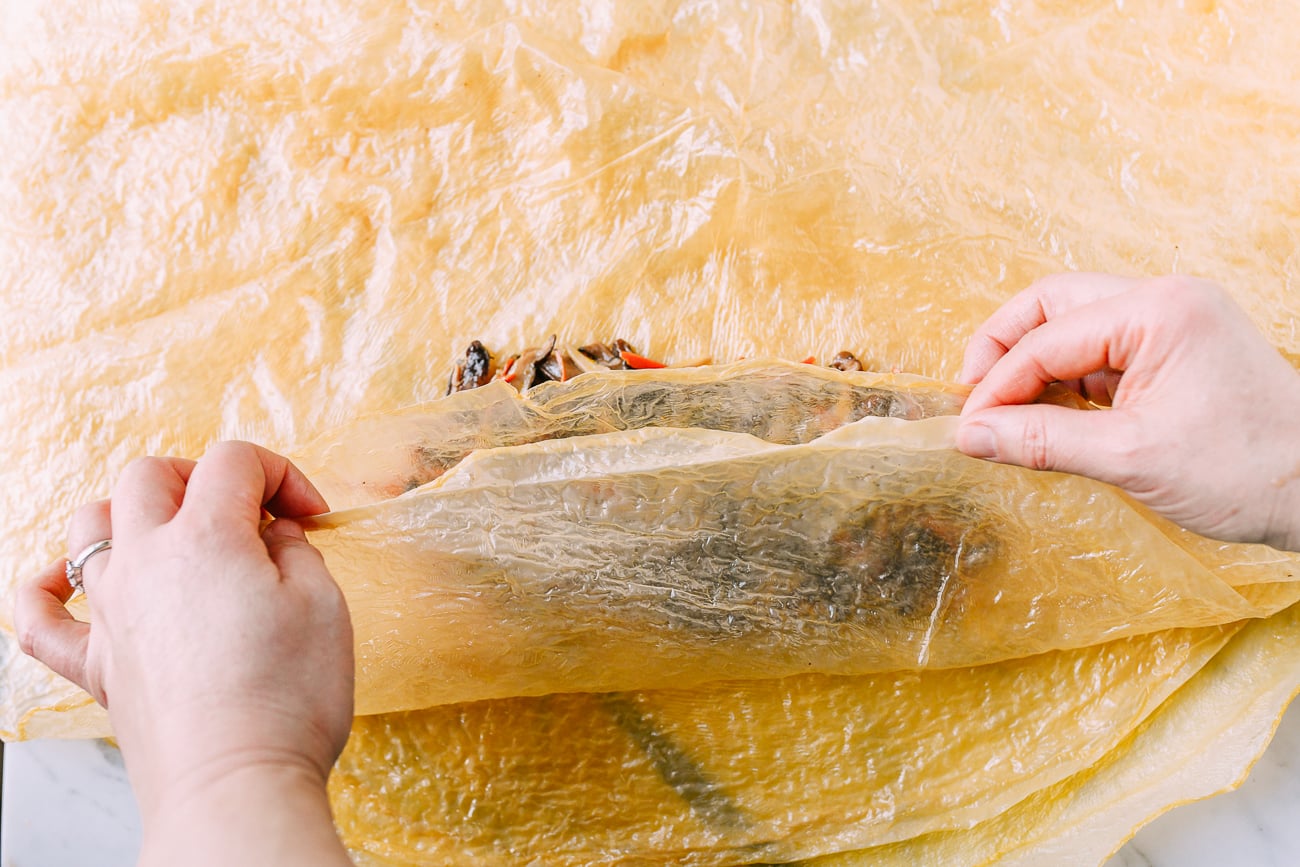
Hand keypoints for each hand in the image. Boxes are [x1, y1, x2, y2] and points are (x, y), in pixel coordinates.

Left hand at [14, 442, 354, 864]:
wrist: (237, 785)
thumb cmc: (289, 699)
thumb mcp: (325, 603)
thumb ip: (296, 549)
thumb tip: (274, 533)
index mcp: (206, 537)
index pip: (233, 461)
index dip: (281, 473)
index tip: (311, 515)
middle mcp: (144, 562)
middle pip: (150, 476)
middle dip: (202, 477)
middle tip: (247, 515)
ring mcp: (110, 613)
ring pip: (88, 526)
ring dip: (132, 515)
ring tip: (175, 539)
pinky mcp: (94, 666)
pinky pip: (38, 616)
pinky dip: (45, 588)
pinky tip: (64, 582)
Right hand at [957, 273, 1299, 550]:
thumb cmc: (1246, 472)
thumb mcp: (1131, 459)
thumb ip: (1041, 442)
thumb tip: (970, 436)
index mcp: (1159, 311)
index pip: (1048, 337)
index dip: (997, 384)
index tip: (967, 429)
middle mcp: (1165, 299)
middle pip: (1053, 305)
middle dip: (1005, 351)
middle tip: (977, 403)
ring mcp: (1173, 320)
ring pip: (1074, 325)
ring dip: (1036, 367)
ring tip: (1013, 418)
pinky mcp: (1175, 349)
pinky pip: (1101, 351)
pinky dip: (1068, 381)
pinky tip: (1053, 418)